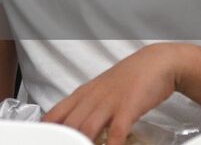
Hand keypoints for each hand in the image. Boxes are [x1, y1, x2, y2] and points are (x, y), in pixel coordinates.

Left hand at [44, 43, 182, 144]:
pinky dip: (112, 144)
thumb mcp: (101, 91)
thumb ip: (88, 108)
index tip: (46, 139)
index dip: (47, 129)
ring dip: (84, 143)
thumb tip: (76, 126)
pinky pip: (116, 131)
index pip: (55, 114)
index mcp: (82, 95)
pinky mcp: (128, 108)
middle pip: (69, 124)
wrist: (155, 63)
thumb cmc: (129, 79)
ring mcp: (109, 103)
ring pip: (87, 128)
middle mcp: (91, 98)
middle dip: (65, 140)